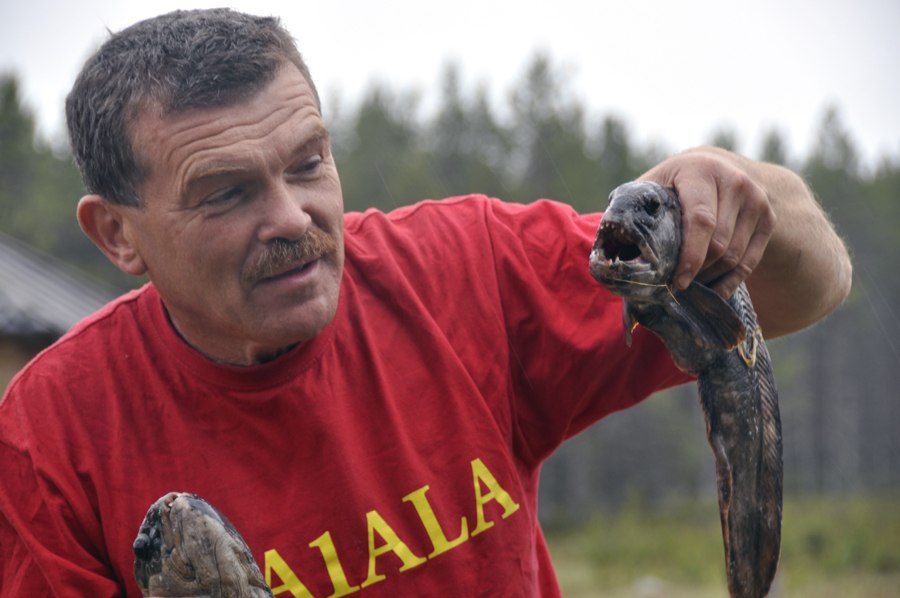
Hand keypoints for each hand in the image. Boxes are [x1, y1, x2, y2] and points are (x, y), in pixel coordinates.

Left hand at [639, 147, 776, 297]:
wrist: (715, 167)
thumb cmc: (672, 184)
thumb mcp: (652, 187)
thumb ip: (634, 211)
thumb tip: (610, 247)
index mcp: (701, 171)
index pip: (701, 221)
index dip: (690, 256)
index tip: (677, 282)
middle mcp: (735, 182)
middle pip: (720, 245)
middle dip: (697, 272)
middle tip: (675, 288)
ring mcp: (757, 200)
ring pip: (735, 257)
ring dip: (711, 279)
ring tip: (689, 288)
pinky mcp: (769, 218)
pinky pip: (750, 262)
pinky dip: (730, 282)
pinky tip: (711, 291)